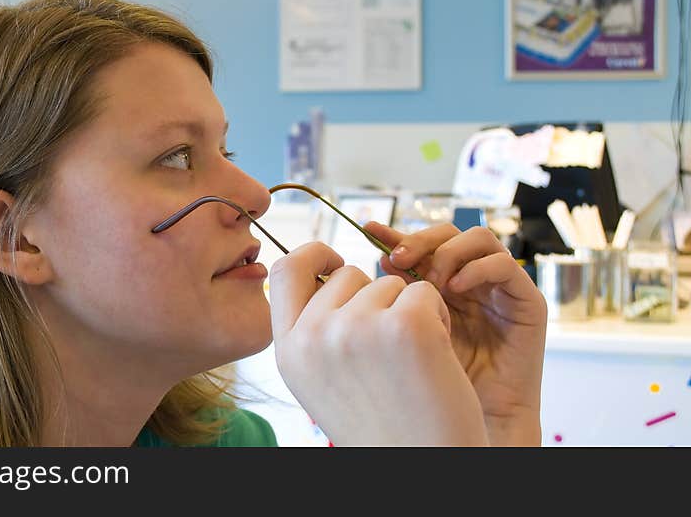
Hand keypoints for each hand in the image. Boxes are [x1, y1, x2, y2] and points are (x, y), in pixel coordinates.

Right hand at [268, 241, 488, 445]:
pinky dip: (437, 316)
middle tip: (389, 348)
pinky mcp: (406, 324)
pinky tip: (435, 357)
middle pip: (348, 274)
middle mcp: (316, 335)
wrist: (422, 467)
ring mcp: (359, 326)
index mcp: (288, 350)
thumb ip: (314, 329)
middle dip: (375, 297)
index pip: (285, 270)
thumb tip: (328, 273)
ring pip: (390, 283)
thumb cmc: (381, 427)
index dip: (313, 256)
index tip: (336, 262)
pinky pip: (424, 292)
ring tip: (411, 362)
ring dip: (408, 310)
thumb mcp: (322, 380)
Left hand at [364, 222, 546, 445]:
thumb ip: (400, 294)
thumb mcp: (408, 327)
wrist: (472, 419)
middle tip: (397, 260)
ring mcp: (499, 288)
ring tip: (430, 282)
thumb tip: (381, 256)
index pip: (421, 243)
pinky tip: (454, 289)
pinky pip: (505, 265)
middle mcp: (471, 279)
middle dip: (420, 240)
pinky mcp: (526, 300)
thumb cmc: (437, 378)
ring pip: (478, 238)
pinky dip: (476, 269)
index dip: (396, 234)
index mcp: (441, 283)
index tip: (369, 231)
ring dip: (448, 253)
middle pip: (448, 233)